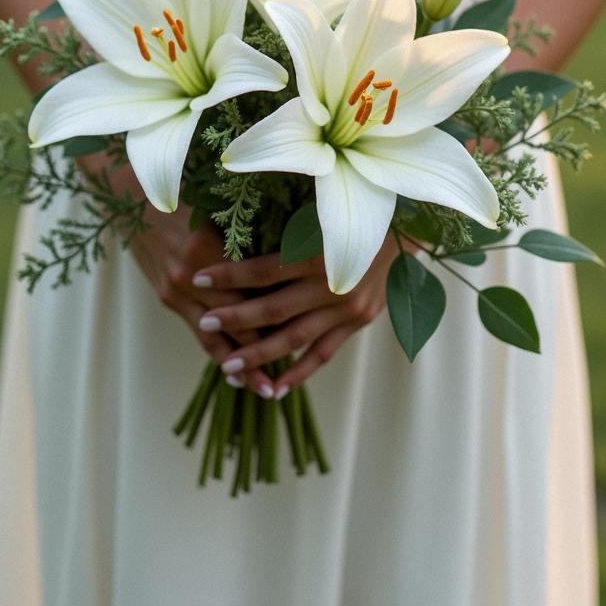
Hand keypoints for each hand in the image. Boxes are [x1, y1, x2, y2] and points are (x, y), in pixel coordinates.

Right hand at [129, 203, 276, 397]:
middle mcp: (192, 277)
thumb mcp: (220, 213)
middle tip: (290, 376)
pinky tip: (231, 370)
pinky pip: (196, 330)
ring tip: (264, 389)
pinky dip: (216, 351)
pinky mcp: (165, 296)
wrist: (135, 197)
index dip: (280, 317)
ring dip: (239, 365)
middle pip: (237, 323)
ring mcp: (176, 290)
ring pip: (215, 338)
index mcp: (211, 252)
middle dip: (264, 353)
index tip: (310, 332)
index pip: (252, 293)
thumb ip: (250, 241)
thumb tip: (293, 264)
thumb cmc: (186, 196)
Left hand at [190, 233, 399, 396]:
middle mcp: (332, 285)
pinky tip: (274, 389)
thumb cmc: (352, 216)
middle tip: (204, 323)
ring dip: (259, 354)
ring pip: (295, 338)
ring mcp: (347, 309)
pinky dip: (299, 372)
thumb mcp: (319, 216)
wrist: (406, 230)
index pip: (262, 270)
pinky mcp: (359, 323)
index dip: (229, 275)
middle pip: (273, 309)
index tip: (199, 278)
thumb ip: (284, 229)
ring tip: (227, 366)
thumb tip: (235, 230)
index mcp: (319, 253)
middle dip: (235, 318)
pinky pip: (324, 353)